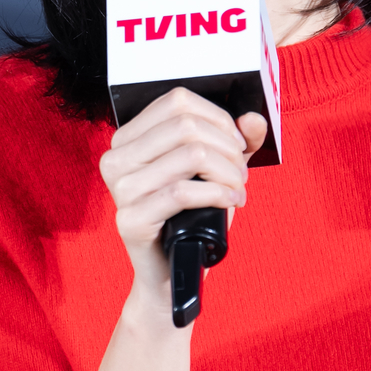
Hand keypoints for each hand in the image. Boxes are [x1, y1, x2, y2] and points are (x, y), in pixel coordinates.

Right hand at [100, 91, 267, 302]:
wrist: (172, 270)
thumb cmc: (191, 216)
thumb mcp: (215, 170)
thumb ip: (236, 141)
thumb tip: (254, 118)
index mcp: (128, 138)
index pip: (178, 101)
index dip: (218, 117)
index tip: (236, 144)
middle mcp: (116, 158)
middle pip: (186, 125)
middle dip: (227, 147)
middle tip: (239, 173)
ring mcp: (120, 189)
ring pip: (191, 154)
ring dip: (228, 172)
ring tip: (236, 189)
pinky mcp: (130, 219)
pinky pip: (183, 192)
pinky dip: (219, 193)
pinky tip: (231, 201)